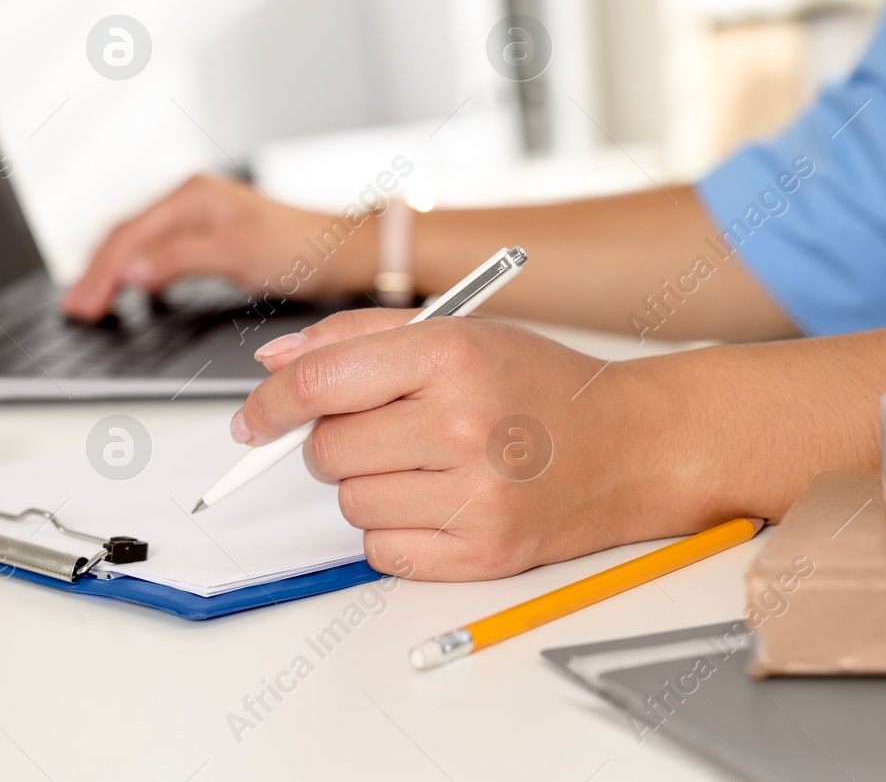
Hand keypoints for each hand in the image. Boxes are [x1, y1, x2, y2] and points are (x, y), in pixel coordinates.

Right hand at [62, 174, 372, 319]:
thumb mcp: (237, 255)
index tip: (83, 306)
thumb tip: (131, 272)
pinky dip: (136, 269)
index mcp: (191, 196)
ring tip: (90, 301)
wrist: (341, 251)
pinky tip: (130, 287)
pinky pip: (157, 249)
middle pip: (126, 236)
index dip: (101, 273)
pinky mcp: (208, 234)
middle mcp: (190, 200)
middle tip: (76, 309)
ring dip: (111, 270)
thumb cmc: (300, 248)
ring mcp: (197, 215)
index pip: (129, 238)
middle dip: (96, 271)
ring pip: (138, 242)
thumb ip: (180, 261)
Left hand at [241, 309, 819, 580]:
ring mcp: (476, 496)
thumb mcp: (454, 332)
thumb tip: (272, 366)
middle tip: (386, 428)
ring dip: (367, 485)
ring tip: (425, 462)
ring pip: (350, 504)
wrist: (632, 446)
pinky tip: (439, 500)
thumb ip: (355, 338)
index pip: (319, 384)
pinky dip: (394, 530)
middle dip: (336, 441)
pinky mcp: (484, 554)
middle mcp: (463, 424)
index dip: (269, 404)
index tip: (253, 419)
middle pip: (328, 450)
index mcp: (449, 356)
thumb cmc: (538, 386)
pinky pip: (382, 551)